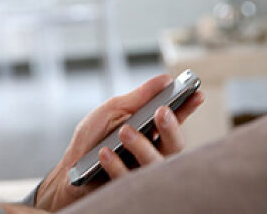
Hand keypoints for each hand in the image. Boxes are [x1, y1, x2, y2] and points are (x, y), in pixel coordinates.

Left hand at [33, 74, 203, 211]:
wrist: (70, 168)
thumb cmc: (92, 138)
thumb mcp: (112, 110)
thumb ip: (138, 98)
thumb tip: (164, 79)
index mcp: (151, 132)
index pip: (175, 121)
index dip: (188, 108)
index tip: (196, 93)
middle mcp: (152, 152)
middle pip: (175, 145)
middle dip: (171, 128)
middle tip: (161, 112)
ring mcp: (141, 172)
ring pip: (156, 164)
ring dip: (141, 145)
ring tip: (124, 131)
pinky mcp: (126, 188)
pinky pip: (128, 178)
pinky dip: (116, 164)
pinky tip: (105, 153)